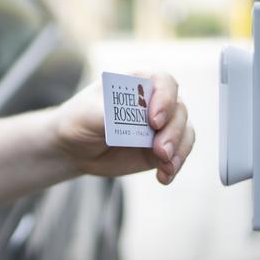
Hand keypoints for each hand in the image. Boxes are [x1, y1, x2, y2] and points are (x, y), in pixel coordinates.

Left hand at [51, 73, 194, 183]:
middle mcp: (155, 101)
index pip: (163, 82)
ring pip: (184, 132)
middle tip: (160, 151)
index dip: (165, 98)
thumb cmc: (79, 121)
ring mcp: (161, 125)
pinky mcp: (161, 148)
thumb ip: (111, 114)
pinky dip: (174, 166)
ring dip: (179, 150)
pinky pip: (178, 154)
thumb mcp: (87, 115)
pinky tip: (164, 177)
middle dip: (173, 132)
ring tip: (165, 165)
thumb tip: (134, 118)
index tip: (154, 120)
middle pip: (179, 110)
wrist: (74, 148)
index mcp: (137, 83)